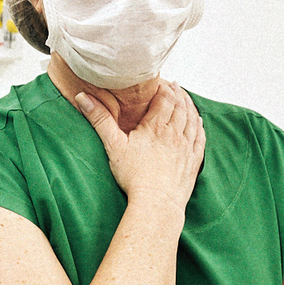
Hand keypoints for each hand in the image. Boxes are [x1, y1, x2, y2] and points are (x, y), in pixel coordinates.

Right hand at [76, 82, 204, 209]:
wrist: (156, 203)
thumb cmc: (134, 176)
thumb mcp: (113, 145)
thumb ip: (99, 119)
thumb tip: (82, 97)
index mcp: (156, 127)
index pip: (165, 99)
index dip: (164, 88)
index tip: (161, 81)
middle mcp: (175, 134)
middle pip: (180, 106)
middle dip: (178, 93)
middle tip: (174, 85)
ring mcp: (186, 147)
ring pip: (192, 119)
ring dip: (190, 106)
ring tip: (185, 98)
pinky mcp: (193, 161)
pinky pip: (200, 138)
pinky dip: (200, 126)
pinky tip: (198, 122)